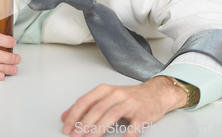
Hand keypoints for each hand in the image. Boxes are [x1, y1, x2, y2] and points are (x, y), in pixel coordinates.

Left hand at [61, 76, 186, 136]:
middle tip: (75, 135)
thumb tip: (65, 117)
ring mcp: (130, 104)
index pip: (85, 101)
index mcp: (105, 90)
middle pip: (97, 109)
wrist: (155, 94)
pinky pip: (133, 126)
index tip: (66, 126)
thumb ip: (87, 106)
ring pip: (111, 115)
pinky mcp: (142, 114)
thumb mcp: (105, 97)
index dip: (74, 114)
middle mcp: (116, 94)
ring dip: (98, 128)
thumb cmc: (128, 97)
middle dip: (83, 123)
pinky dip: (127, 134)